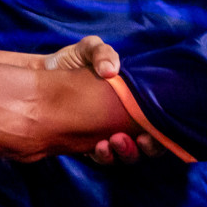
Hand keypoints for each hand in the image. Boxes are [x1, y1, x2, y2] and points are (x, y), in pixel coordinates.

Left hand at [34, 37, 159, 164]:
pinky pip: (102, 158)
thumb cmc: (74, 61)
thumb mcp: (89, 49)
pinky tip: (94, 147)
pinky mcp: (88, 142)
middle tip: (127, 138)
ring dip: (121, 154)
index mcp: (134, 101)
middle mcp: (126, 121)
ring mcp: (108, 133)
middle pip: (146, 147)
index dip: (162, 136)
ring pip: (125, 155)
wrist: (44, 73)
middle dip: (142, 148)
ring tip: (108, 142)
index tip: (149, 133)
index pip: (159, 125)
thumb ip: (103, 53)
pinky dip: (102, 156)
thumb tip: (110, 72)